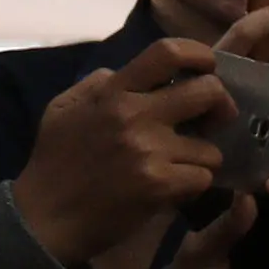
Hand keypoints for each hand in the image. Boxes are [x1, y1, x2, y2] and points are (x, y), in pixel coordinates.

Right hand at [10, 38, 234, 266]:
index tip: (209, 68)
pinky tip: (171, 189)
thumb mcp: (64, 109)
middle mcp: (134, 114)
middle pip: (209, 93)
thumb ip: (97, 85)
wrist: (47, 216)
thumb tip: (126, 72)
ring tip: (177, 167)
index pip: (168, 52)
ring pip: (212, 148)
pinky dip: (193, 186)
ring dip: (201, 161)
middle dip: (221, 107)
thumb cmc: (56, 162)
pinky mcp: (159, 184)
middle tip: (213, 122)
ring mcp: (149, 150)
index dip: (202, 55)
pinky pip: (204, 178)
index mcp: (113, 92)